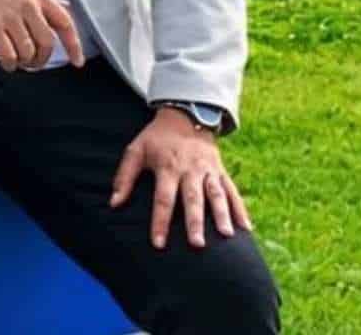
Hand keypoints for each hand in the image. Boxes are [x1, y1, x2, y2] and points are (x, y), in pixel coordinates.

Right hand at [0, 0, 84, 71]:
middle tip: (35, 63)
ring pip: (28, 52)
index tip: (77, 62)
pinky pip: (8, 55)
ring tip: (17, 61)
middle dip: (43, 59)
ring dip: (25, 62)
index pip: (65, 23)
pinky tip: (6, 63)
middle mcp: (27, 5)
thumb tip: (66, 7)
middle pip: (47, 43)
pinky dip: (10, 64)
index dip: (74, 46)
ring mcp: (9, 16)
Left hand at [109, 108, 252, 249]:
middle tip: (197, 244)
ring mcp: (208, 171)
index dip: (160, 222)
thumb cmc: (156, 138)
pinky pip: (232, 191)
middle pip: (193, 199)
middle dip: (195, 222)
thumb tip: (113, 203)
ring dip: (222, 216)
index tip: (158, 244)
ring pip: (217, 195)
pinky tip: (246, 228)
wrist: (185, 116)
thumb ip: (124, 177)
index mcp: (168, 167)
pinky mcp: (221, 171)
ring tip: (226, 236)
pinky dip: (240, 209)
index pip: (163, 199)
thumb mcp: (136, 150)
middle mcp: (190, 170)